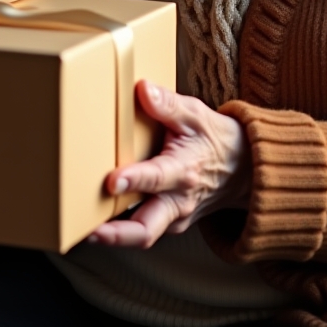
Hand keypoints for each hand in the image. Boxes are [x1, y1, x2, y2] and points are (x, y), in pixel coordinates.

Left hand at [88, 82, 251, 249]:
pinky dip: (121, 230)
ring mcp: (174, 215)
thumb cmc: (214, 139)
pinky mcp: (169, 222)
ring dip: (114, 236)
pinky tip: (97, 223)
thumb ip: (168, 104)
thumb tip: (144, 90)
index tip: (112, 181)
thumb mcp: (195, 115)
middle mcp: (178, 200)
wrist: (242, 169)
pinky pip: (145, 229)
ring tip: (83, 232)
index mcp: (184, 170)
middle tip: (89, 232)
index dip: (134, 180)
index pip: (156, 178)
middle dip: (116, 234)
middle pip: (146, 229)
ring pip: (144, 234)